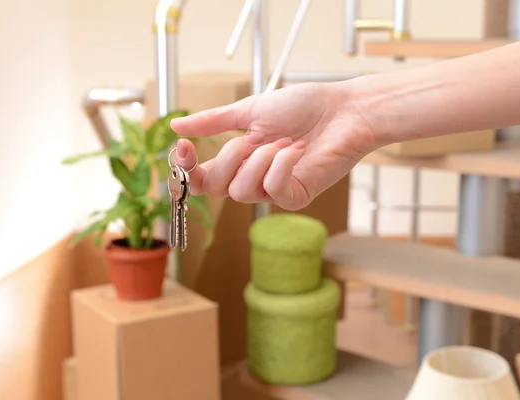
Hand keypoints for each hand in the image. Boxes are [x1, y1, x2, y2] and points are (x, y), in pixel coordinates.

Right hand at [170, 82, 377, 210]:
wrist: (342, 109)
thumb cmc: (303, 107)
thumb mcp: (251, 110)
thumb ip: (214, 121)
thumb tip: (176, 126)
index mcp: (239, 160)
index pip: (200, 179)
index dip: (187, 169)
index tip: (186, 146)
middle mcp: (253, 178)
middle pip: (216, 187)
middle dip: (229, 156)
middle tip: (255, 138)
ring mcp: (274, 190)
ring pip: (241, 191)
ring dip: (259, 159)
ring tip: (284, 142)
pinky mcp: (296, 196)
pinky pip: (273, 190)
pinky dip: (281, 164)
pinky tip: (297, 150)